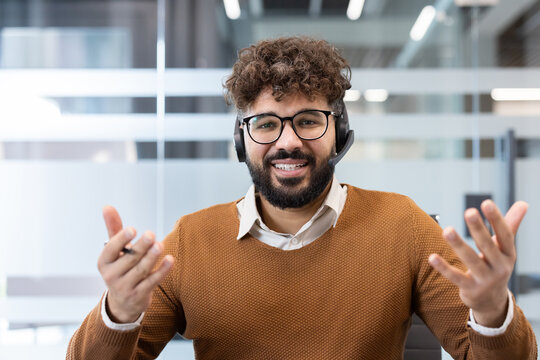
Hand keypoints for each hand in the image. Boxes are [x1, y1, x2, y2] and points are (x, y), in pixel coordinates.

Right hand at [97, 206, 173, 322]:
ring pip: (141, 270)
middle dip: (140, 247)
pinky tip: (171, 259)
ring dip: (151, 257)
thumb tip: (107, 206)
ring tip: (160, 245)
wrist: (123, 303)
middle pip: (129, 259)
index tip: (133, 229)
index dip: (121, 239)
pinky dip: (162, 270)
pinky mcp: (139, 295)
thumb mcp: (114, 251)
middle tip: (151, 234)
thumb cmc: (120, 268)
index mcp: (104, 262)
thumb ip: (113, 228)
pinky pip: (152, 281)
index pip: (110, 250)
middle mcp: (112, 276)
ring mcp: (125, 287)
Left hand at [428, 200, 527, 326]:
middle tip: (469, 211)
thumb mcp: (504, 249)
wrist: (492, 301)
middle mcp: (500, 268)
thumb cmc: (495, 266)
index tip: (486, 202)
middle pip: (487, 246)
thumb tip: (523, 203)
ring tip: (447, 230)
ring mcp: (485, 280)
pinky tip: (432, 257)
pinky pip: (455, 277)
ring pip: (470, 260)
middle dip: (478, 229)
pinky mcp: (470, 290)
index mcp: (509, 255)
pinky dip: (444, 267)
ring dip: (458, 244)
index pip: (505, 235)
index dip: (497, 219)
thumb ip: (510, 225)